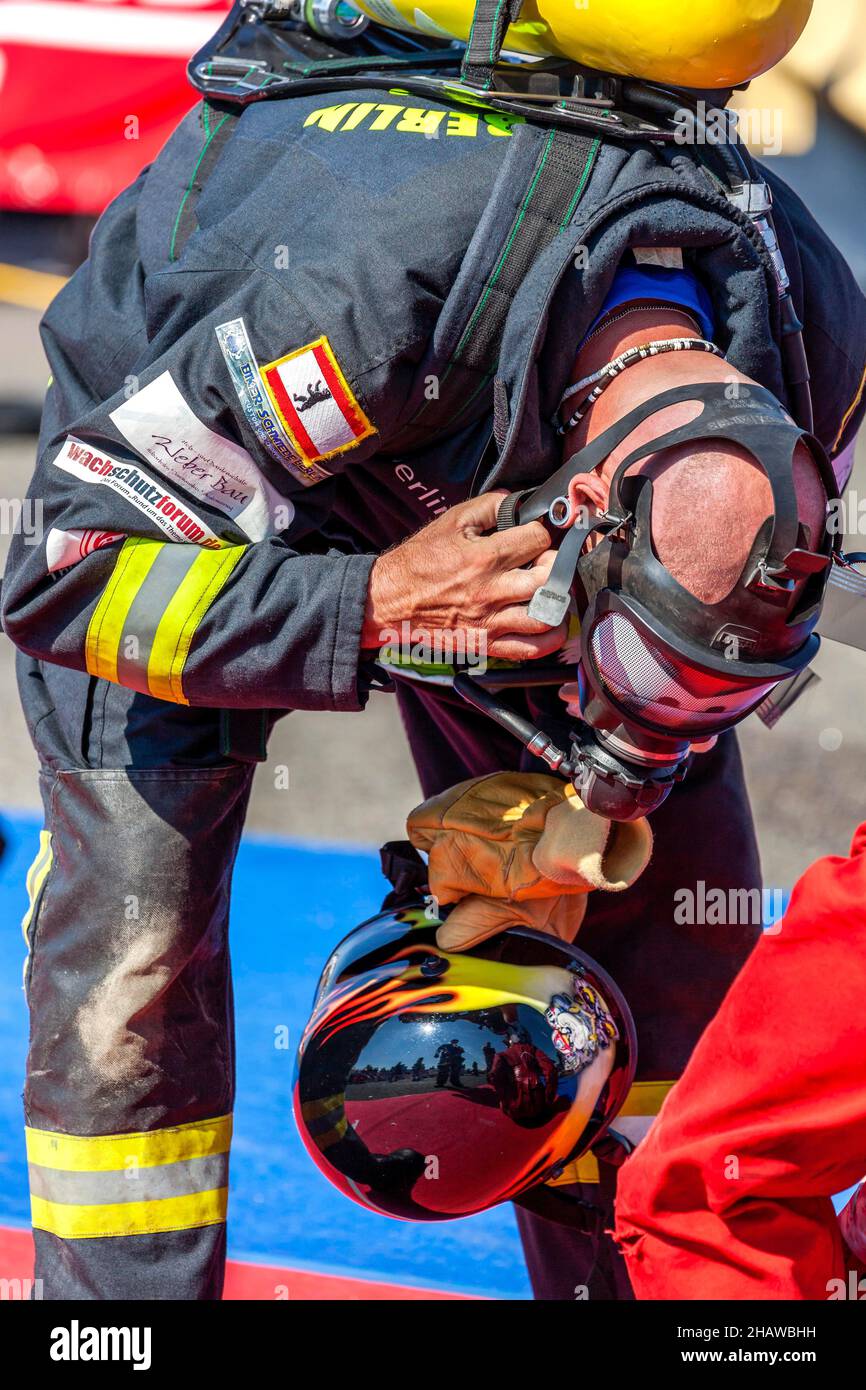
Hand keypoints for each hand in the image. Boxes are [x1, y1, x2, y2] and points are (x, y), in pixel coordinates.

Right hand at [362, 492, 565, 661]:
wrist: (390, 598)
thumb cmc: (420, 559)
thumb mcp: (452, 521)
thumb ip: (490, 506)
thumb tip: (521, 501)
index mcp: (483, 557)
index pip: (538, 540)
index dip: (546, 531)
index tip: (541, 532)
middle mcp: (490, 591)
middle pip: (549, 580)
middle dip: (557, 565)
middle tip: (549, 561)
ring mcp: (489, 622)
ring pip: (546, 617)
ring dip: (557, 601)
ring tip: (550, 590)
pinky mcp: (486, 644)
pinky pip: (531, 649)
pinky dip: (549, 637)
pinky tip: (548, 621)